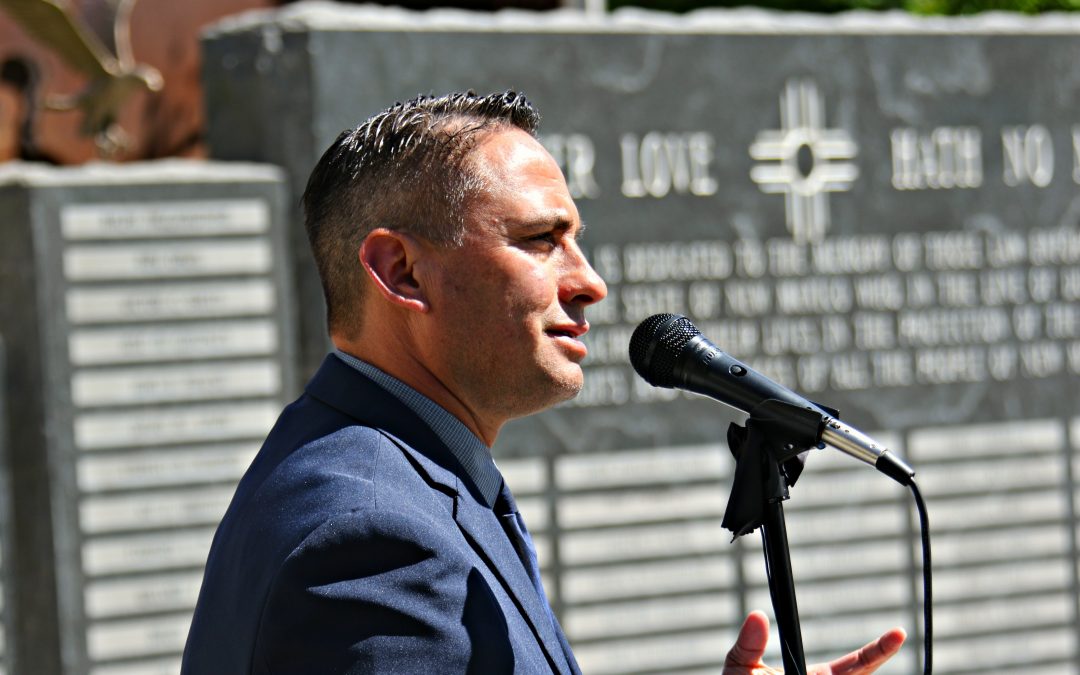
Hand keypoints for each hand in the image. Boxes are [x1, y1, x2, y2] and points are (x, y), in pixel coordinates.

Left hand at [723, 610, 905, 673]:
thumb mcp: (741, 667)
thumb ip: (748, 645)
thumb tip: (758, 615)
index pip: (856, 665)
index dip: (877, 651)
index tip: (897, 634)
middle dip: (876, 660)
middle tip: (883, 645)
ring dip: (843, 674)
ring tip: (842, 656)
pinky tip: (815, 674)